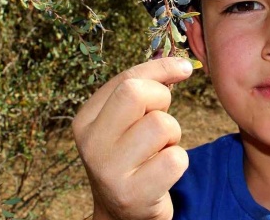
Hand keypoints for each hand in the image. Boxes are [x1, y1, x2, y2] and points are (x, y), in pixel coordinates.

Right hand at [72, 57, 193, 219]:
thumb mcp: (125, 122)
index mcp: (85, 120)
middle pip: (138, 94)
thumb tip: (181, 65)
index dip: (161, 68)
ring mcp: (110, 171)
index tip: (184, 68)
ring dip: (173, 136)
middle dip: (162, 100)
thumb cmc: (130, 157)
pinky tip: (163, 172)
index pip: (127, 79)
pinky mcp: (133, 195)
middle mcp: (92, 144)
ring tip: (159, 150)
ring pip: (162, 125)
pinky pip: (175, 159)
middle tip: (160, 120)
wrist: (120, 215)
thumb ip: (143, 90)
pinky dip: (178, 162)